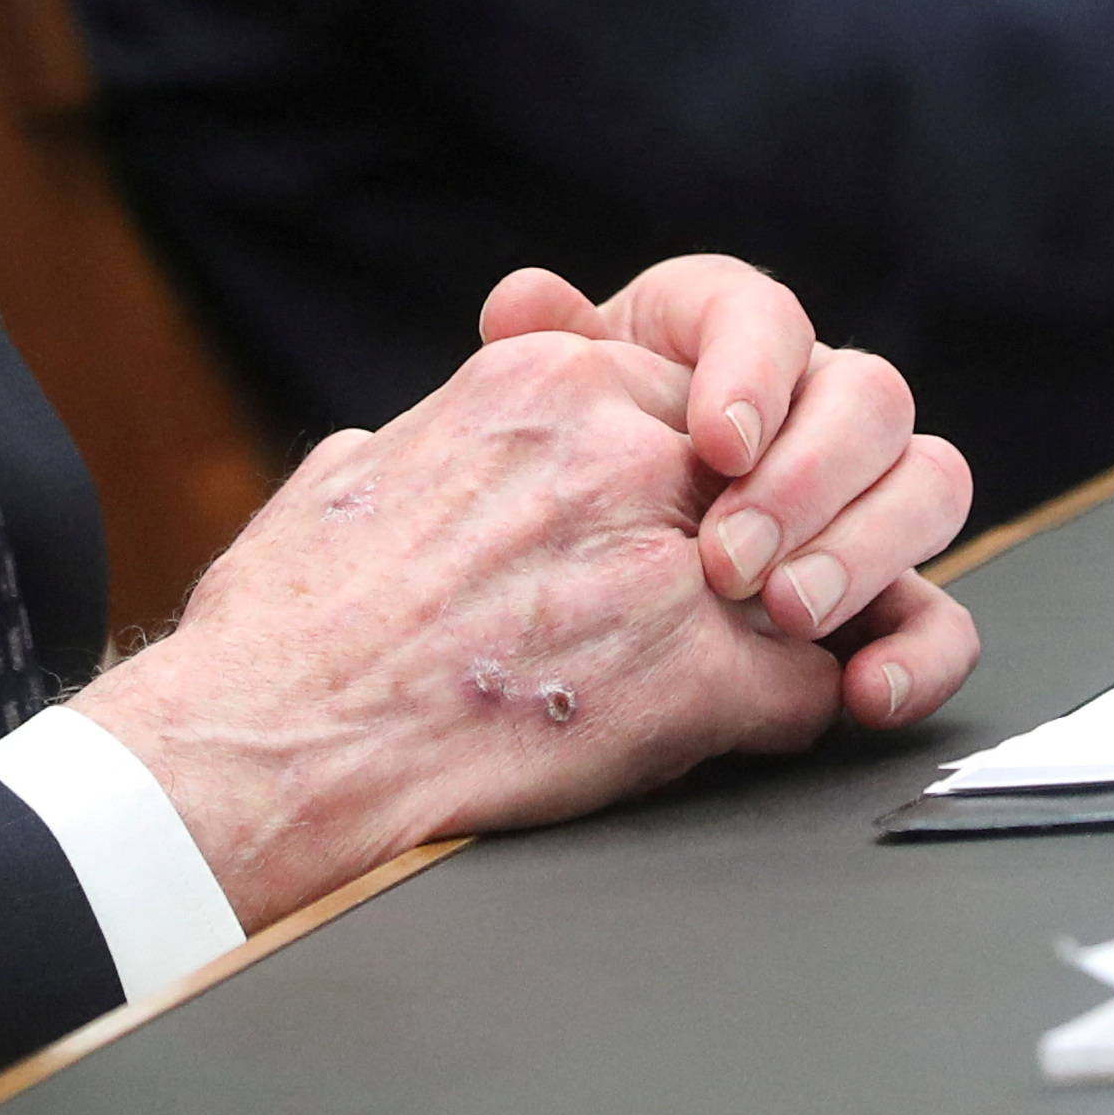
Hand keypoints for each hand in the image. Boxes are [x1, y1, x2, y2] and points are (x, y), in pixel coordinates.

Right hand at [70, 263, 975, 930]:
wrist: (267, 746)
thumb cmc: (286, 634)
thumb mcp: (357, 471)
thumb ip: (434, 436)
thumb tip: (421, 449)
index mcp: (550, 376)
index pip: (721, 368)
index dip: (744, 445)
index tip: (726, 498)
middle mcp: (625, 440)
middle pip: (816, 434)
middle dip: (827, 507)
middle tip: (794, 574)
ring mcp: (672, 554)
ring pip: (846, 556)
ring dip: (843, 607)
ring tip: (803, 648)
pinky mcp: (695, 677)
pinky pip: (816, 686)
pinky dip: (801, 718)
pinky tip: (750, 733)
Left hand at [475, 259, 977, 700]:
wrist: (530, 618)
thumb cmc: (540, 507)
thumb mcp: (540, 426)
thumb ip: (543, 362)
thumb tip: (528, 300)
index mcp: (723, 340)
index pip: (766, 317)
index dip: (755, 372)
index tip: (719, 443)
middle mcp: (809, 406)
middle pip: (869, 398)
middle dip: (809, 479)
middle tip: (732, 561)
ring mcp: (856, 502)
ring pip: (927, 486)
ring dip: (864, 553)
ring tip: (787, 616)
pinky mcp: (881, 597)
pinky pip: (936, 615)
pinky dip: (919, 656)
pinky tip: (866, 692)